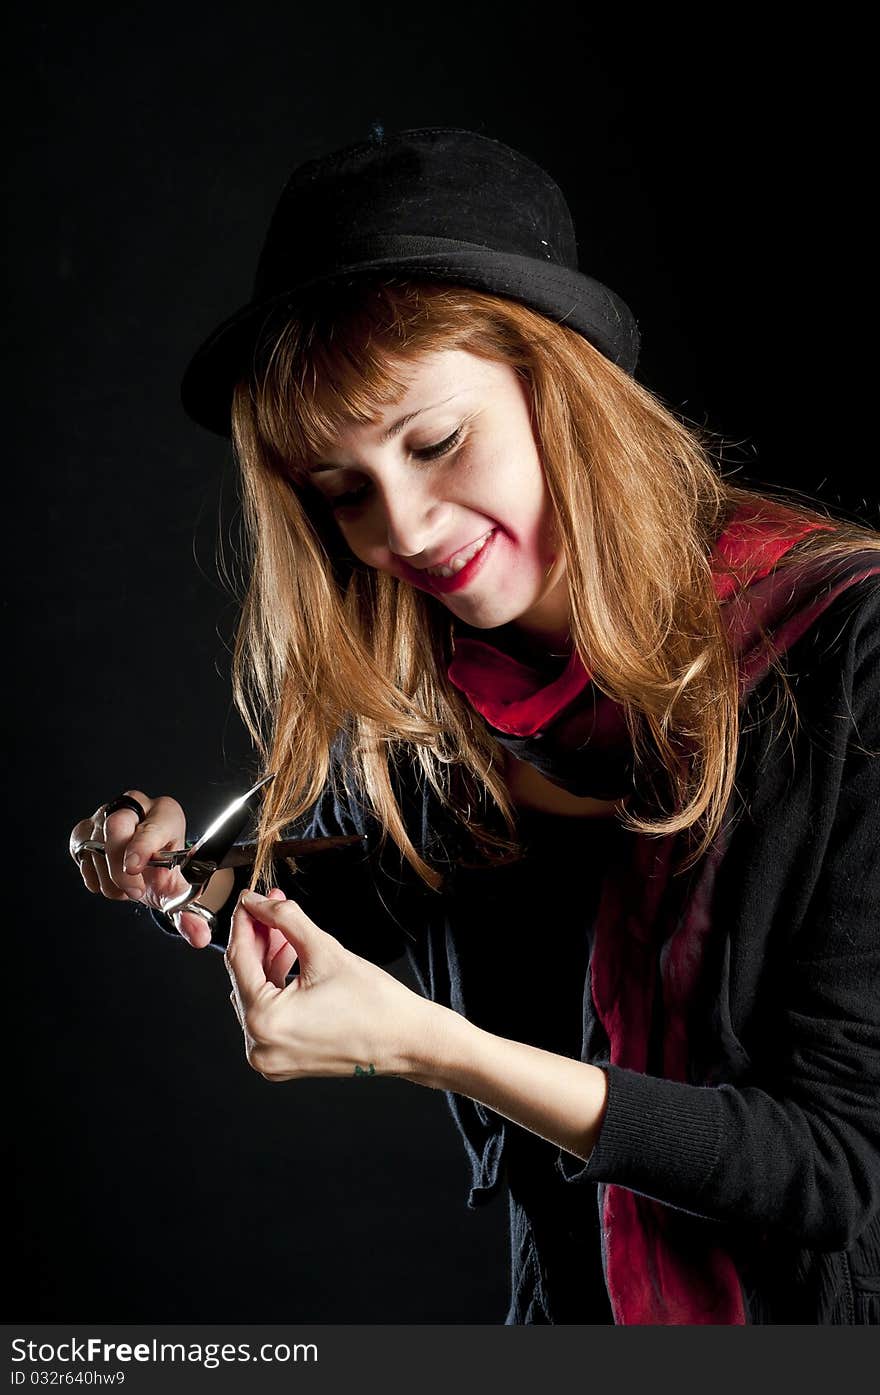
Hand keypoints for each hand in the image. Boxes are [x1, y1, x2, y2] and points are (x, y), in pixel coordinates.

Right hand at [69, 790, 215, 947]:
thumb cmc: (165, 873)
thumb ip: (190, 916)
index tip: (134, 867)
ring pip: (96, 842)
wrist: (148, 870)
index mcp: (166, 814)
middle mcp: (137, 807)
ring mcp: (108, 814)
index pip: (152, 824)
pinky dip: (91, 872)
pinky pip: (80, 849)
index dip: (142, 845)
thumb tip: (199, 937)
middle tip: (134, 891)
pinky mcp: (88, 827)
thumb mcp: (180, 894)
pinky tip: (109, 881)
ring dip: (108, 877)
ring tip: (128, 888)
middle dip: (119, 866)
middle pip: (116, 824)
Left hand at [225, 888, 433, 1081]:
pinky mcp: (284, 1059)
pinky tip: (291, 957)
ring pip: (257, 994)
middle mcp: (260, 1046)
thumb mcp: (324, 950)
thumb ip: (285, 920)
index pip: (238, 960)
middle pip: (246, 978)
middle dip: (260, 938)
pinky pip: (269, 1013)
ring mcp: (271, 1057)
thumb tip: (259, 903)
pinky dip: (277, 985)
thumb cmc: (375, 1004)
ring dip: (268, 959)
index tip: (248, 900)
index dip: (244, 923)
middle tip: (271, 906)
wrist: (407, 1039)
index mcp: (265, 1022)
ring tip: (286, 930)